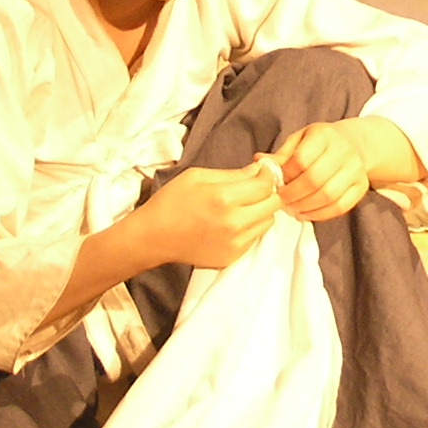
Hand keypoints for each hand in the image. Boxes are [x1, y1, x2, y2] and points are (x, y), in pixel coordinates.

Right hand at [134, 158, 284, 267]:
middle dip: (266, 192)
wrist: (154, 237)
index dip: (266, 174)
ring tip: (240, 207)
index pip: (266, 184)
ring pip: (268, 222)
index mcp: (225, 198)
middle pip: (273, 204)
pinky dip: (250, 228)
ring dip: (260, 211)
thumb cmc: (172, 202)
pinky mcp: (232, 257)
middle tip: (252, 188)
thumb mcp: (198, 176)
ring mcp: (235, 243)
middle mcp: (234, 223)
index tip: (260, 171)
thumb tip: (258, 170)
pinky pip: (255, 237)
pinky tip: (231, 223)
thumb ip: (233, 174)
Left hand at [273, 118, 377, 221]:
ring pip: (328, 196)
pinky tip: (306, 212)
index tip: (277, 183)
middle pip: (314, 179)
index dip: (286, 175)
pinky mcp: (361, 186)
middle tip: (282, 201)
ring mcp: (356, 169)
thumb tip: (259, 162)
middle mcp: (343, 150)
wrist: (355, 144)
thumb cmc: (319, 144)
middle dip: (293, 195)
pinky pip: (340, 206)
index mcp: (323, 134)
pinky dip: (320, 214)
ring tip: (292, 209)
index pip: (301, 159)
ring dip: (305, 207)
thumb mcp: (299, 140)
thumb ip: (281, 155)